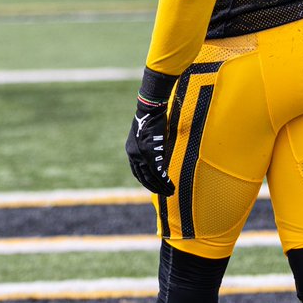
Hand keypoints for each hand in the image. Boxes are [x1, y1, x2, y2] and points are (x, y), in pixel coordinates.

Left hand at [125, 68, 177, 196]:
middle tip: (165, 193)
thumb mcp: (147, 136)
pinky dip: (164, 180)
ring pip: (151, 177)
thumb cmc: (151, 118)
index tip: (154, 187)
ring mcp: (141, 155)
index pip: (137, 172)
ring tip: (170, 192)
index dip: (146, 181)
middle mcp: (134, 155)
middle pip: (143, 178)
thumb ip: (150, 149)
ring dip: (161, 186)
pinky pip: (158, 172)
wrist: (150, 109)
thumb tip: (159, 159)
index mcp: (131, 151)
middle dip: (154, 188)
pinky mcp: (150, 153)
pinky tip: (170, 185)